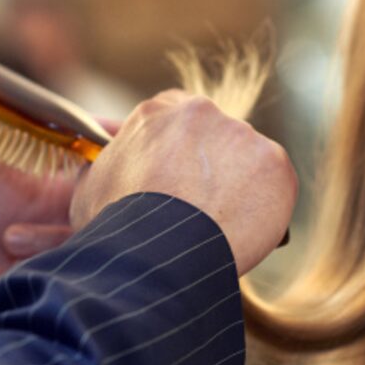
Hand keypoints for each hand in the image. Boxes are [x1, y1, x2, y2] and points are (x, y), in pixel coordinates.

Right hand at [70, 91, 296, 274]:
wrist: (157, 252)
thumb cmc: (116, 226)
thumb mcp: (90, 189)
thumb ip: (102, 169)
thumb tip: (96, 172)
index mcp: (157, 111)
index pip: (176, 120)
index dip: (179, 152)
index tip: (178, 179)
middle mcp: (202, 111)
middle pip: (215, 138)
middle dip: (212, 169)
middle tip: (201, 209)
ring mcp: (242, 134)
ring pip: (247, 162)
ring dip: (240, 187)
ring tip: (222, 228)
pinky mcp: (274, 162)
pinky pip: (275, 185)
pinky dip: (267, 207)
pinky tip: (248, 230)